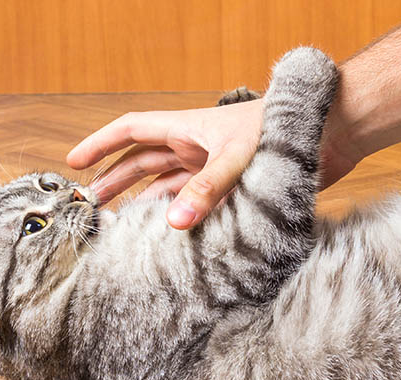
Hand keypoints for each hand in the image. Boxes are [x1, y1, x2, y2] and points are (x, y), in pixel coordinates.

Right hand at [67, 99, 263, 228]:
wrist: (327, 135)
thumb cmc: (281, 132)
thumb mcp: (237, 158)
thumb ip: (208, 190)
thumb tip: (173, 223)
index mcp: (187, 128)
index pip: (131, 131)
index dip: (100, 144)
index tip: (73, 163)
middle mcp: (194, 147)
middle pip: (142, 162)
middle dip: (114, 179)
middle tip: (89, 204)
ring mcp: (210, 167)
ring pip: (165, 184)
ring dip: (143, 200)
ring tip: (118, 222)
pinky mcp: (230, 187)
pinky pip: (194, 201)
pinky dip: (178, 213)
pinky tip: (164, 231)